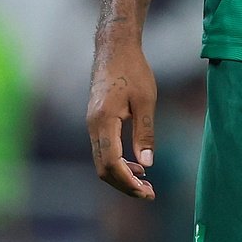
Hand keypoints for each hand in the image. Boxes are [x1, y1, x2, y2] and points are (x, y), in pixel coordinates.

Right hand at [86, 39, 156, 199]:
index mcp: (104, 121)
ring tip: (146, 183)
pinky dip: (118, 162)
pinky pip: (103, 150)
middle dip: (125, 185)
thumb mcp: (146, 100)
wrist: (114, 48)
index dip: (128, 182)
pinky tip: (136, 164)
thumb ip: (145, 133)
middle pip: (103, 169)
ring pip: (102, 161)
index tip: (147, 192)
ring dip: (122, 175)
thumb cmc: (133, 70)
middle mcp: (93, 126)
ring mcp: (92, 124)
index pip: (112, 163)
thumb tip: (148, 164)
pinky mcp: (95, 121)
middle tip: (149, 193)